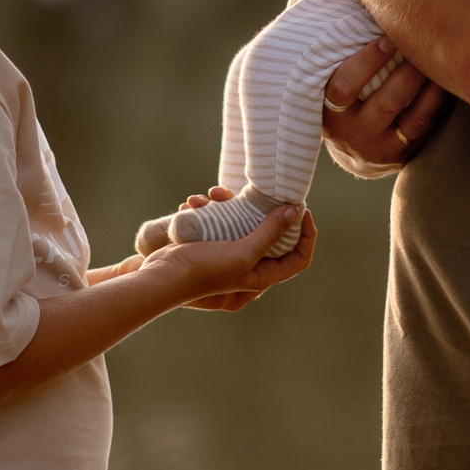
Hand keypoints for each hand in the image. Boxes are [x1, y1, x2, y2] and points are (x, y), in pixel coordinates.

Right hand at [148, 188, 315, 308]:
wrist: (163, 276)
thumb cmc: (204, 270)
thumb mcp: (242, 252)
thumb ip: (269, 233)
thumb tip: (294, 213)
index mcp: (263, 275)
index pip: (299, 258)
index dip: (307, 235)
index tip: (301, 211)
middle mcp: (251, 266)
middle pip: (275, 237)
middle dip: (266, 211)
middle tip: (264, 193)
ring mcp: (231, 255)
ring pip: (244, 224)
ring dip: (231, 205)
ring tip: (212, 193)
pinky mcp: (214, 244)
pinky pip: (221, 222)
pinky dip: (211, 210)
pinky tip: (194, 203)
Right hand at [321, 37, 446, 168]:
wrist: (352, 146)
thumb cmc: (344, 95)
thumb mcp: (328, 79)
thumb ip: (333, 49)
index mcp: (328, 112)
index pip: (343, 87)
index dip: (367, 61)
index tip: (386, 37)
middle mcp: (352, 135)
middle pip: (384, 104)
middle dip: (407, 72)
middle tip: (427, 46)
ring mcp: (379, 149)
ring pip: (410, 119)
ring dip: (428, 87)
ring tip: (441, 59)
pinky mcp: (401, 156)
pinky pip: (424, 128)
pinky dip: (437, 102)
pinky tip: (446, 81)